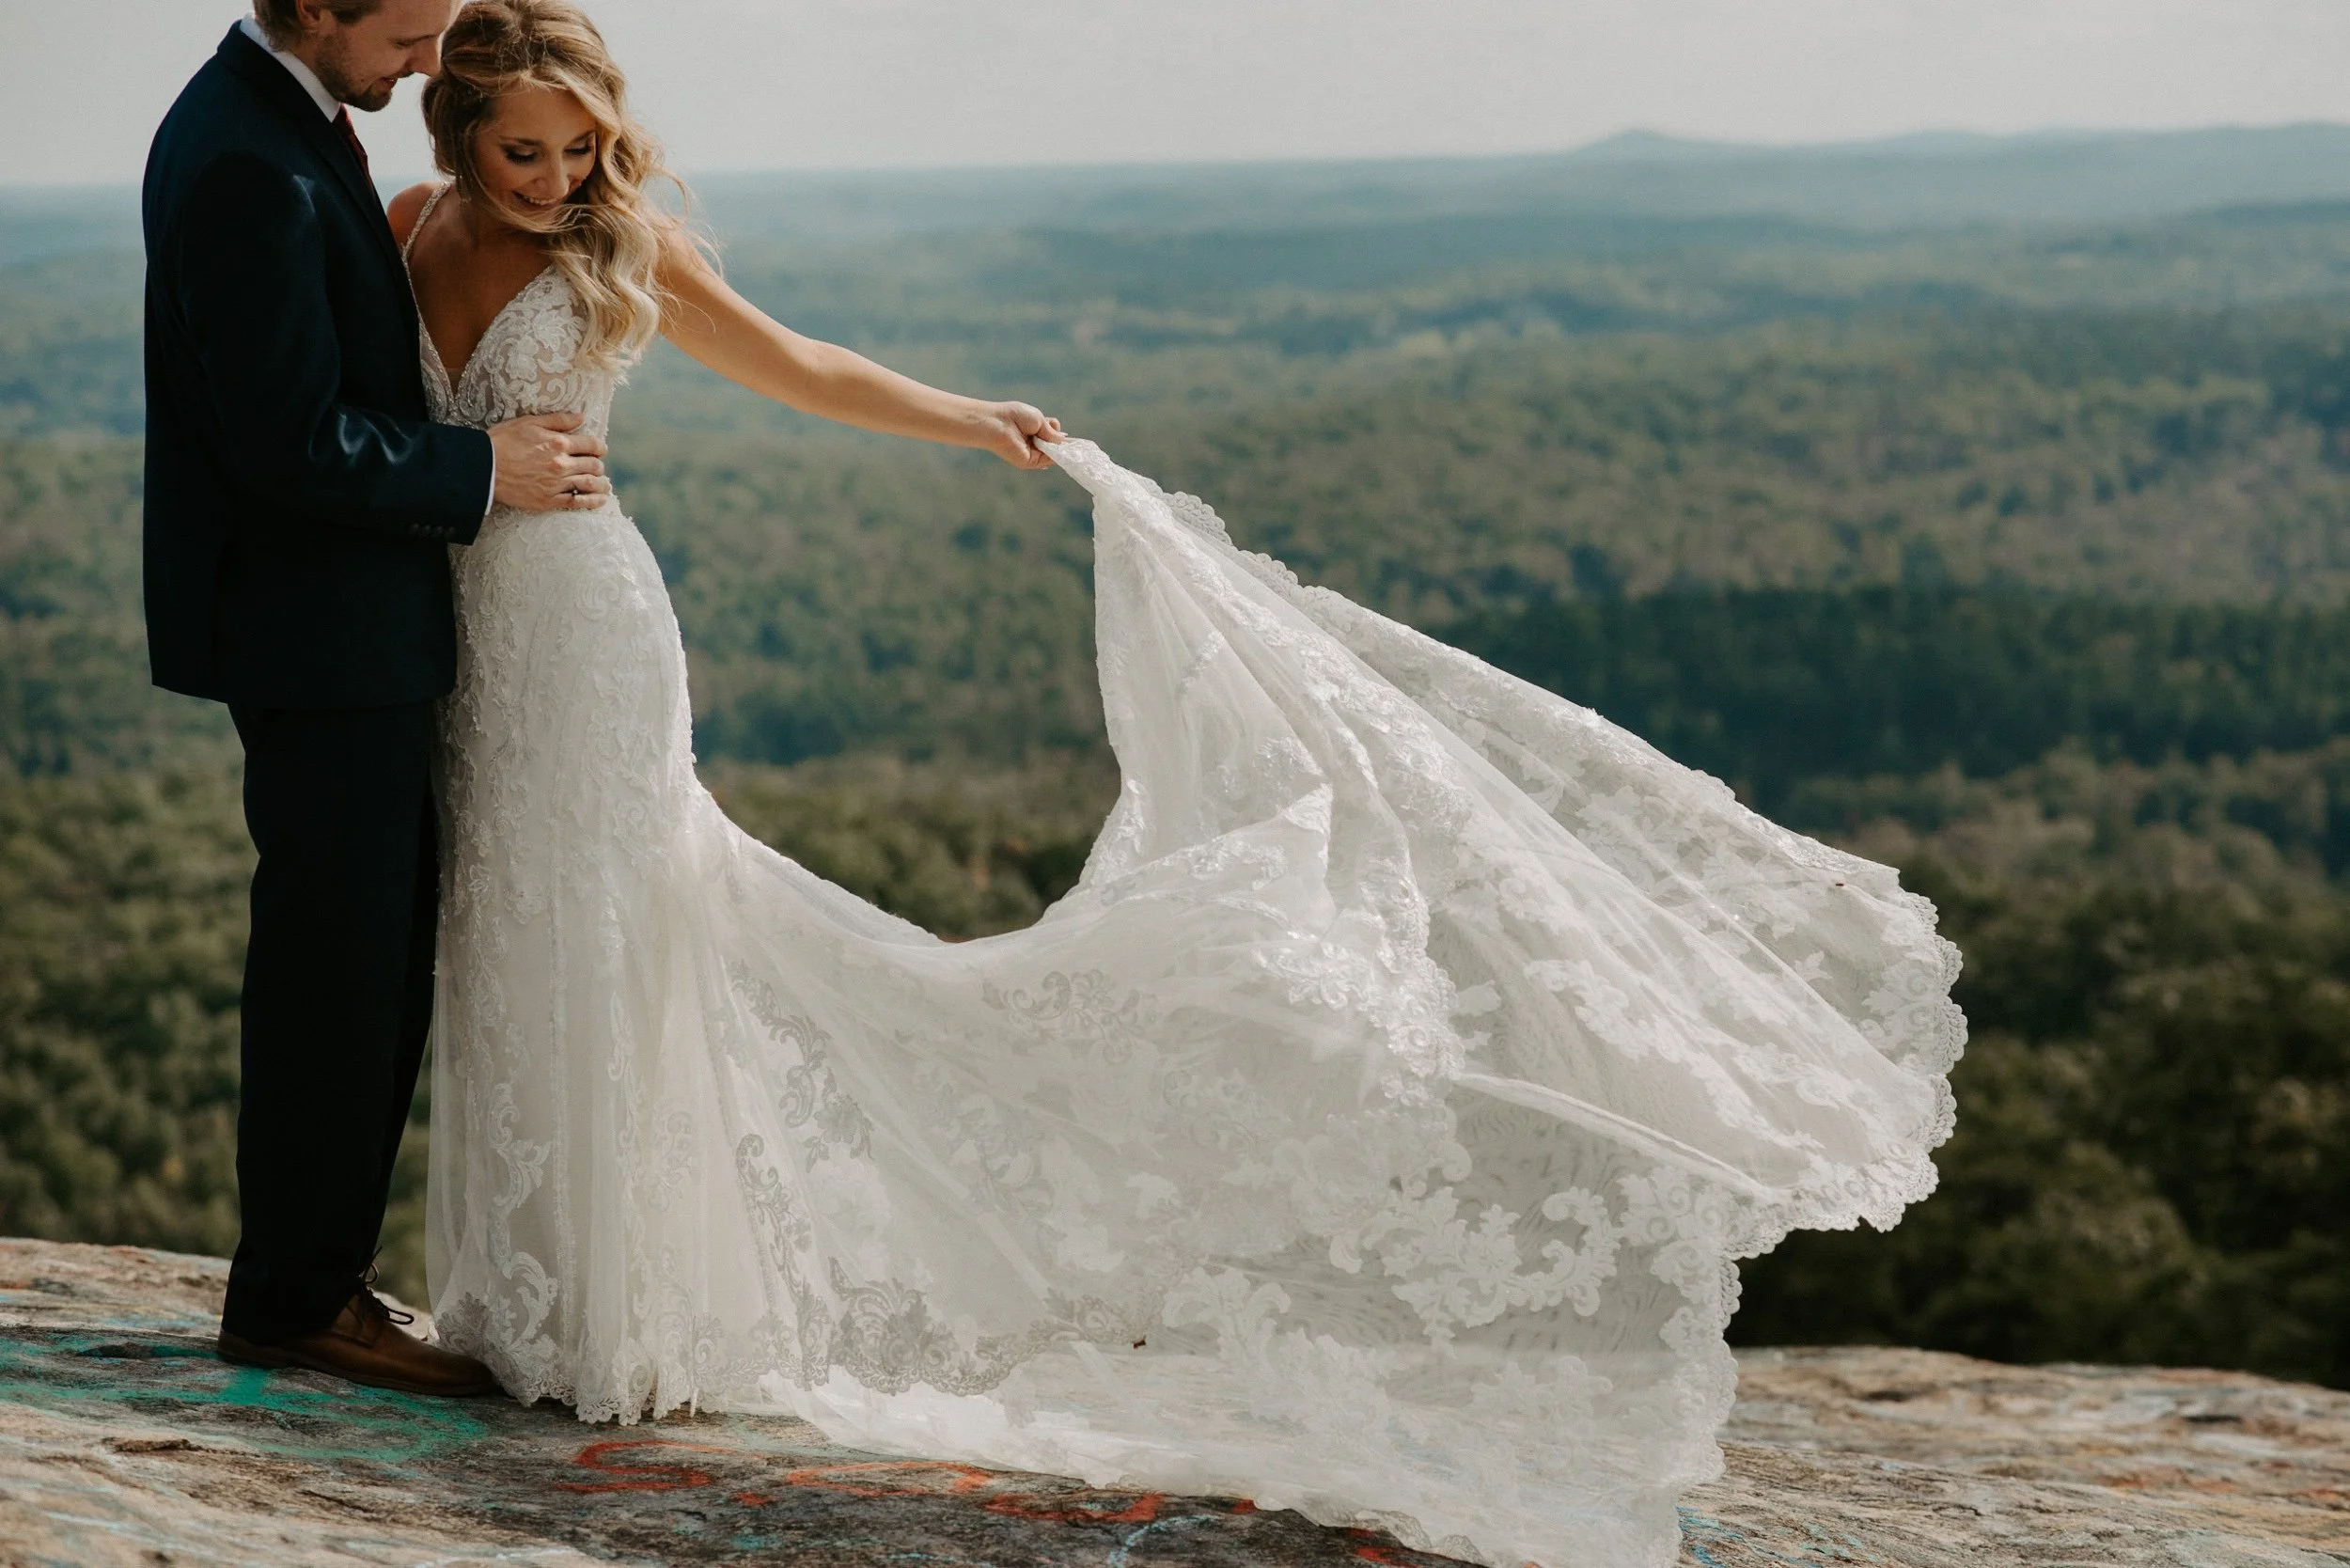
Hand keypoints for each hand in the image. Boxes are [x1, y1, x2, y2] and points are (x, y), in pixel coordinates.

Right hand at [488, 411, 611, 511]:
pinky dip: (592, 502)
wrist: (482, 468)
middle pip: (593, 465)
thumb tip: (581, 417)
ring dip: (601, 484)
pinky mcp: (548, 500)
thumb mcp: (529, 423)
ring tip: (604, 484)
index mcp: (558, 443)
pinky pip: (578, 503)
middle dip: (598, 465)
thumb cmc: (502, 442)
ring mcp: (556, 484)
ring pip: (590, 484)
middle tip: (597, 466)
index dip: (599, 447)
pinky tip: (600, 501)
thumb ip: (558, 420)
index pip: (592, 445)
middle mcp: (561, 464)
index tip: (600, 449)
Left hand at [973, 402, 1064, 469]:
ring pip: (1051, 454)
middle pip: (1052, 445)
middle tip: (1057, 431)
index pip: (1050, 435)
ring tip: (1057, 439)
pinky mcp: (1028, 462)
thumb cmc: (1015, 416)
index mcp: (1033, 431)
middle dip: (1057, 439)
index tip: (1064, 434)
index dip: (1057, 434)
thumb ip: (1051, 432)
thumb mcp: (1039, 420)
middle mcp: (1032, 443)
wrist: (998, 423)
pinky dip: (1054, 456)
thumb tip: (1063, 440)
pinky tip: (1057, 449)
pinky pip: (1046, 461)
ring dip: (1056, 447)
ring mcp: (1030, 454)